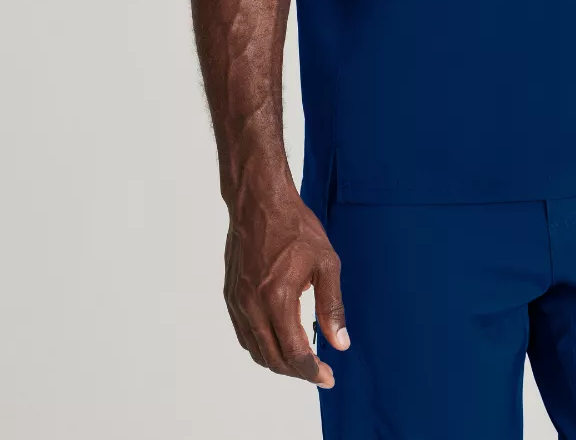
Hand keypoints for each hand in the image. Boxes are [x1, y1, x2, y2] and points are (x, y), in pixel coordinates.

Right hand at [223, 179, 349, 386]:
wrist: (259, 201)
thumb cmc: (295, 226)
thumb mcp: (326, 262)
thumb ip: (332, 306)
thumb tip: (340, 342)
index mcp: (278, 299)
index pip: (294, 353)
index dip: (312, 372)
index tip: (327, 377)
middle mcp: (253, 306)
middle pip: (273, 358)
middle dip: (297, 372)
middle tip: (318, 372)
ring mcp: (238, 302)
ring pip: (255, 350)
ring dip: (278, 362)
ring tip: (300, 361)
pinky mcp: (231, 295)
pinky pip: (244, 333)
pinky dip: (261, 346)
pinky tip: (277, 340)